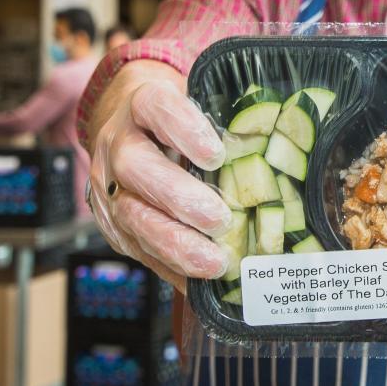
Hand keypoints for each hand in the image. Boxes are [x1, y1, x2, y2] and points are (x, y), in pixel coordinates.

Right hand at [85, 61, 233, 289]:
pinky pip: (136, 248)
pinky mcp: (112, 223)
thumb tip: (277, 151)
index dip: (184, 130)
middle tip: (219, 219)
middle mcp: (119, 143)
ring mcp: (109, 185)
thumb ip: (227, 123)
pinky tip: (199, 282)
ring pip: (132, 215)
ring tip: (213, 261)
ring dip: (174, 243)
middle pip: (137, 167)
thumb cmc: (175, 118)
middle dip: (179, 197)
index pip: (155, 107)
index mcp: (142, 104)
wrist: (125, 127)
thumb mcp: (195, 104)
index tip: (216, 155)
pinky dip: (170, 268)